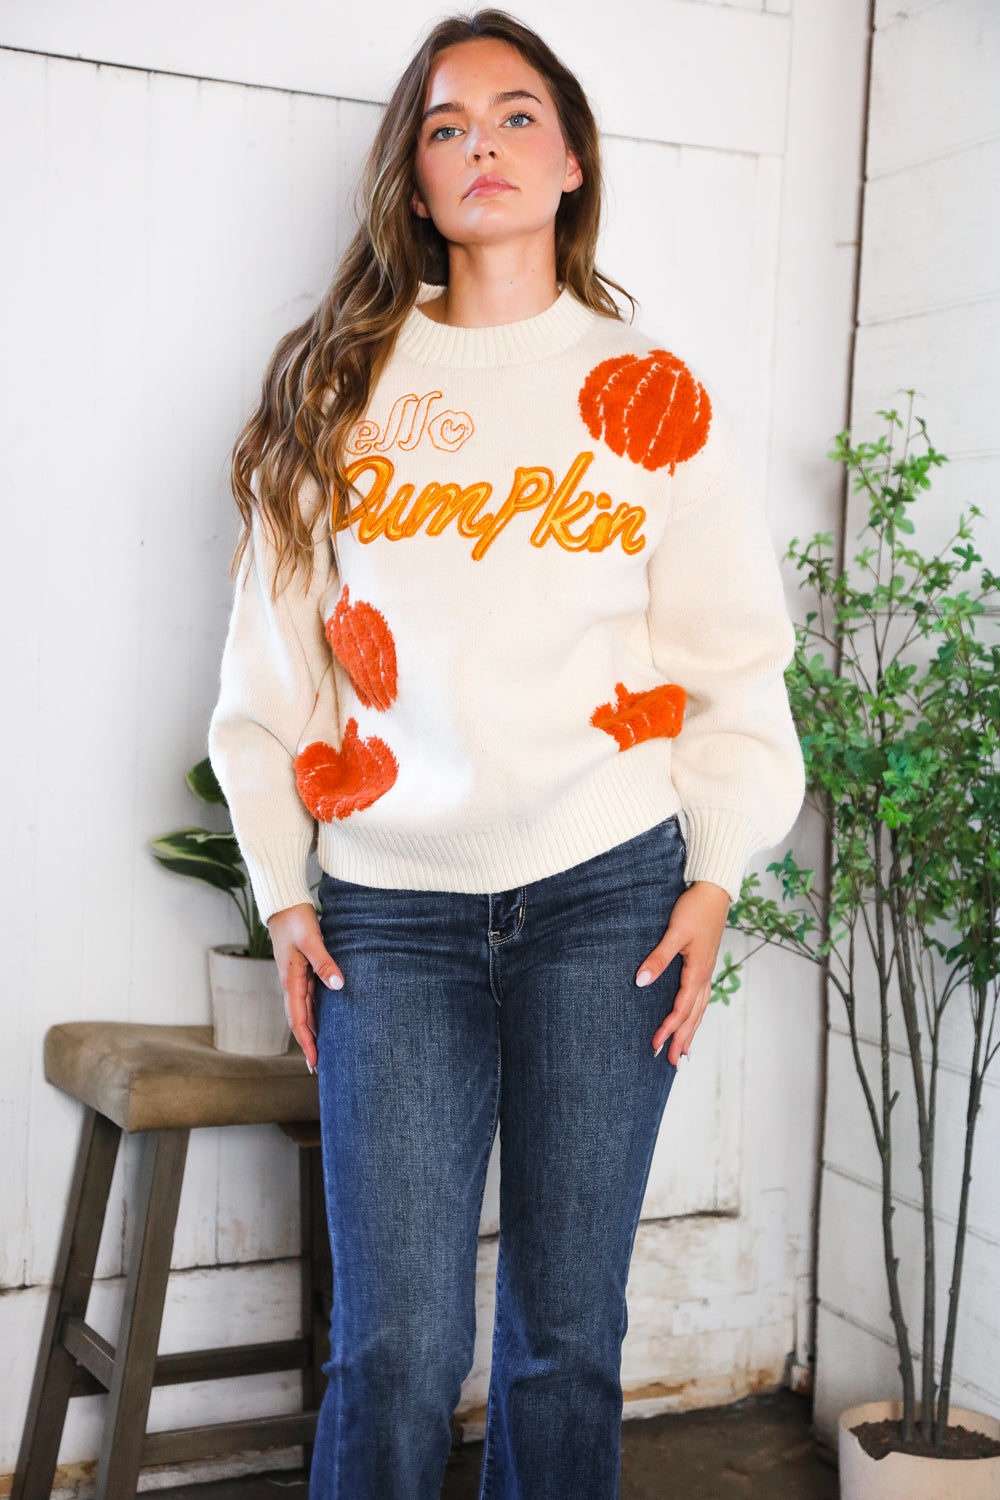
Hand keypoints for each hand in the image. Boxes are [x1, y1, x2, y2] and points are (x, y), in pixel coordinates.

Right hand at [267, 902, 342, 1071]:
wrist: (283, 904)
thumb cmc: (296, 919)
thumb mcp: (312, 940)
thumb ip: (324, 962)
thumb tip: (338, 985)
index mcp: (290, 980)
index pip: (298, 1020)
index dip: (307, 1042)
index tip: (315, 1063)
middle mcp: (291, 983)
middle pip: (299, 1021)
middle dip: (308, 1044)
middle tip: (318, 1067)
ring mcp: (295, 978)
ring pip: (303, 1011)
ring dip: (311, 1031)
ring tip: (322, 1050)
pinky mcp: (301, 970)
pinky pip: (308, 999)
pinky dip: (314, 1014)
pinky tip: (324, 1020)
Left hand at [636, 881, 730, 1067]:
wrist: (714, 891)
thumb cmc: (695, 909)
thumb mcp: (674, 933)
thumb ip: (658, 958)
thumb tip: (641, 982)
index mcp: (697, 972)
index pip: (681, 1008)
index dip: (668, 1028)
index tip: (654, 1044)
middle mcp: (705, 976)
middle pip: (693, 1016)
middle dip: (681, 1039)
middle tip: (670, 1062)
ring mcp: (707, 971)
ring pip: (700, 1009)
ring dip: (691, 1031)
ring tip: (684, 1051)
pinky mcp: (705, 964)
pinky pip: (701, 998)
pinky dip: (697, 1014)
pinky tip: (693, 1019)